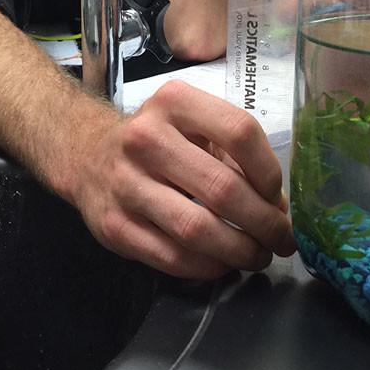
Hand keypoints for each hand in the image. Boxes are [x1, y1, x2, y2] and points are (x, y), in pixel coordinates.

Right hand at [67, 81, 295, 279]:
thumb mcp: (193, 124)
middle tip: (281, 239)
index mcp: (175, 103)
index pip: (240, 132)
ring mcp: (126, 184)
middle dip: (264, 223)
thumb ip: (235, 155)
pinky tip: (223, 262)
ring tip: (258, 255)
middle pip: (223, 189)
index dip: (269, 171)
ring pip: (197, 230)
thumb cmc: (158, 139)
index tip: (277, 195)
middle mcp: (146, 139)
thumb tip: (276, 207)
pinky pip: (173, 258)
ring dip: (240, 251)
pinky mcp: (114, 227)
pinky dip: (208, 267)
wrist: (87, 154)